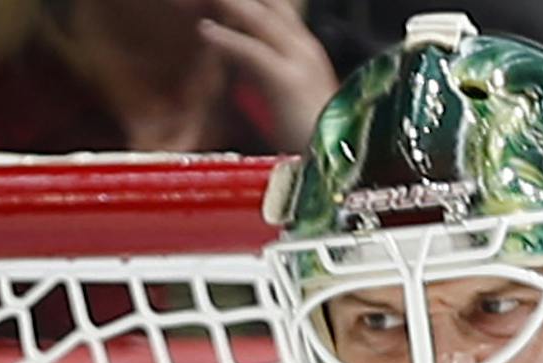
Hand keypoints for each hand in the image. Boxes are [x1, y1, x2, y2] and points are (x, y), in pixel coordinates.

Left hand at [189, 0, 339, 151]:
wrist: (338, 166)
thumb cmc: (312, 142)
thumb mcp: (290, 97)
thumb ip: (268, 73)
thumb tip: (241, 61)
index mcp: (308, 52)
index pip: (277, 9)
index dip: (253, 2)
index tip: (226, 1)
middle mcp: (306, 49)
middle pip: (269, 4)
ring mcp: (300, 62)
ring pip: (258, 18)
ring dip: (229, 3)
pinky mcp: (287, 81)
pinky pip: (251, 50)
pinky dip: (225, 39)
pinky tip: (205, 31)